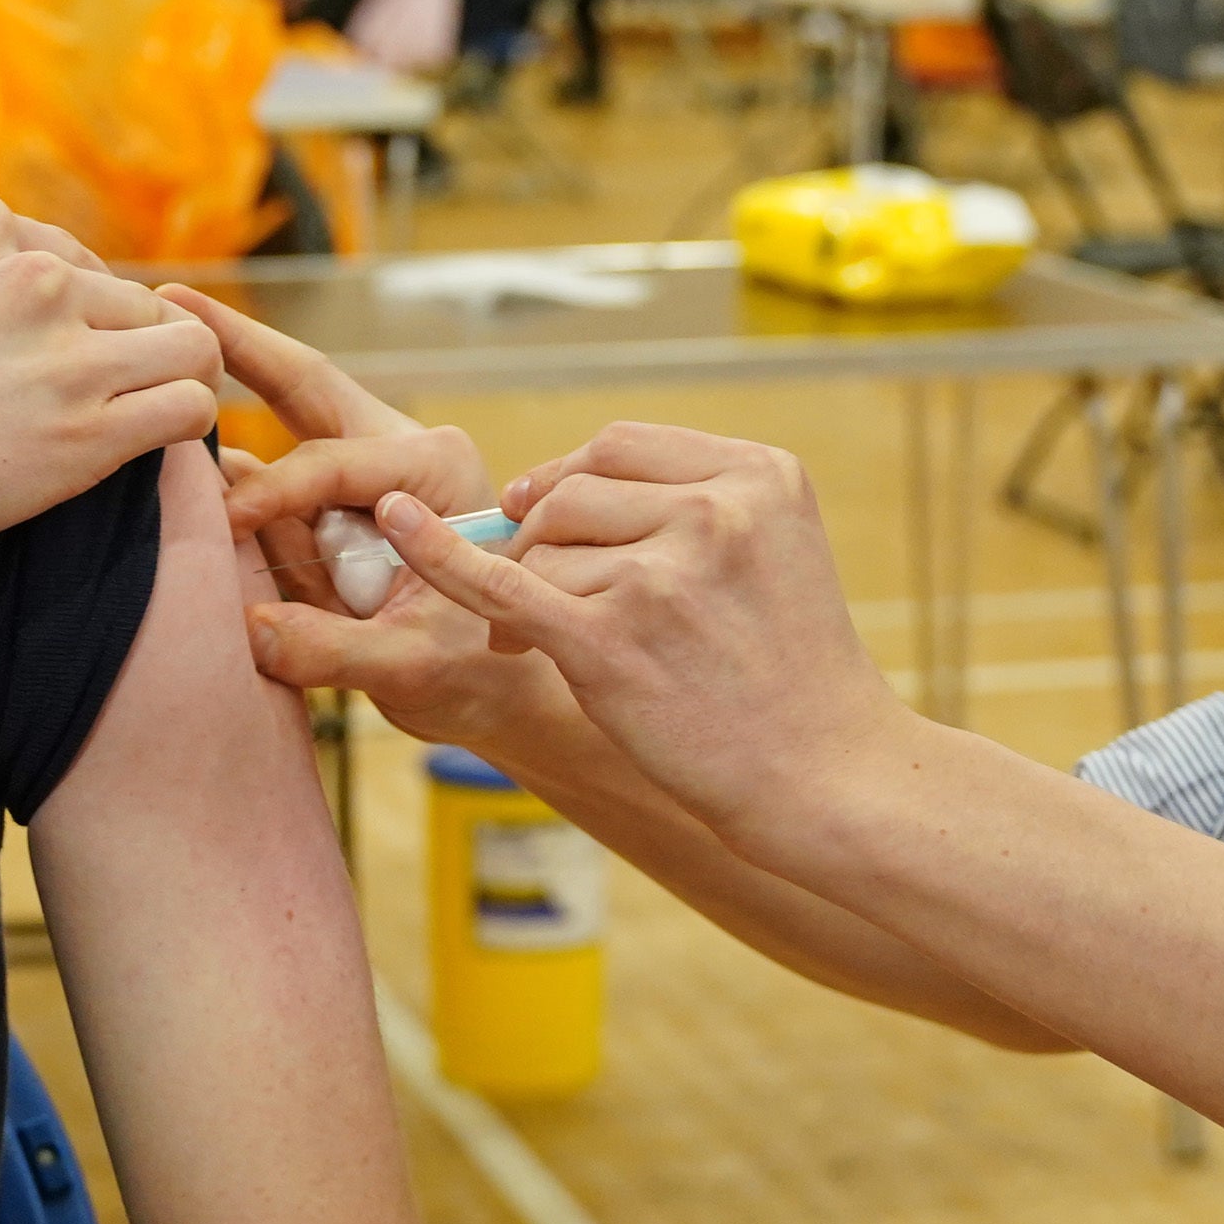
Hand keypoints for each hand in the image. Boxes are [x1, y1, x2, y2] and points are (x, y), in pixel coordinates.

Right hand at [0, 194, 220, 606]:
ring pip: (189, 343)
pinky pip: (191, 404)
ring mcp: (69, 353)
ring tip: (157, 405)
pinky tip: (164, 438)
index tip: (52, 348)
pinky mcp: (94, 428)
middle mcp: (36, 278)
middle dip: (122, 344)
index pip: (72, 255)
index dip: (73, 306)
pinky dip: (189, 420)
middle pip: (131, 299)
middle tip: (99, 390)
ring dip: (178, 374)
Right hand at [158, 282, 542, 747]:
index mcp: (436, 467)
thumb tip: (250, 630)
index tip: (223, 524)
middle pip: (305, 384)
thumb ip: (335, 648)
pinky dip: (221, 478)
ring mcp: (361, 475)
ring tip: (147, 358)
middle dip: (237, 343)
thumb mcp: (415, 666)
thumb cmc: (478, 669)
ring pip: (277, 428)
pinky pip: (267, 485)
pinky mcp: (332, 509)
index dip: (271, 493)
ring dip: (217, 405)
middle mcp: (397, 453)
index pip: (332, 463)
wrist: (499, 691)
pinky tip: (166, 452)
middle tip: (170, 296)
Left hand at [368, 425, 913, 851]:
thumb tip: (548, 489)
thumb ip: (687, 502)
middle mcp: (715, 511)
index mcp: (760, 474)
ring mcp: (661, 574)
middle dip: (544, 538)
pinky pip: (501, 585)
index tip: (551, 518)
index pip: (621, 447)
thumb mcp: (773, 549)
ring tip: (563, 650)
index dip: (571, 482)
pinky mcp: (610, 640)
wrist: (825, 776)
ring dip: (533, 593)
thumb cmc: (791, 676)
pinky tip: (398, 526)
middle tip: (553, 600)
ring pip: (542, 546)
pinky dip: (440, 555)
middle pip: (573, 491)